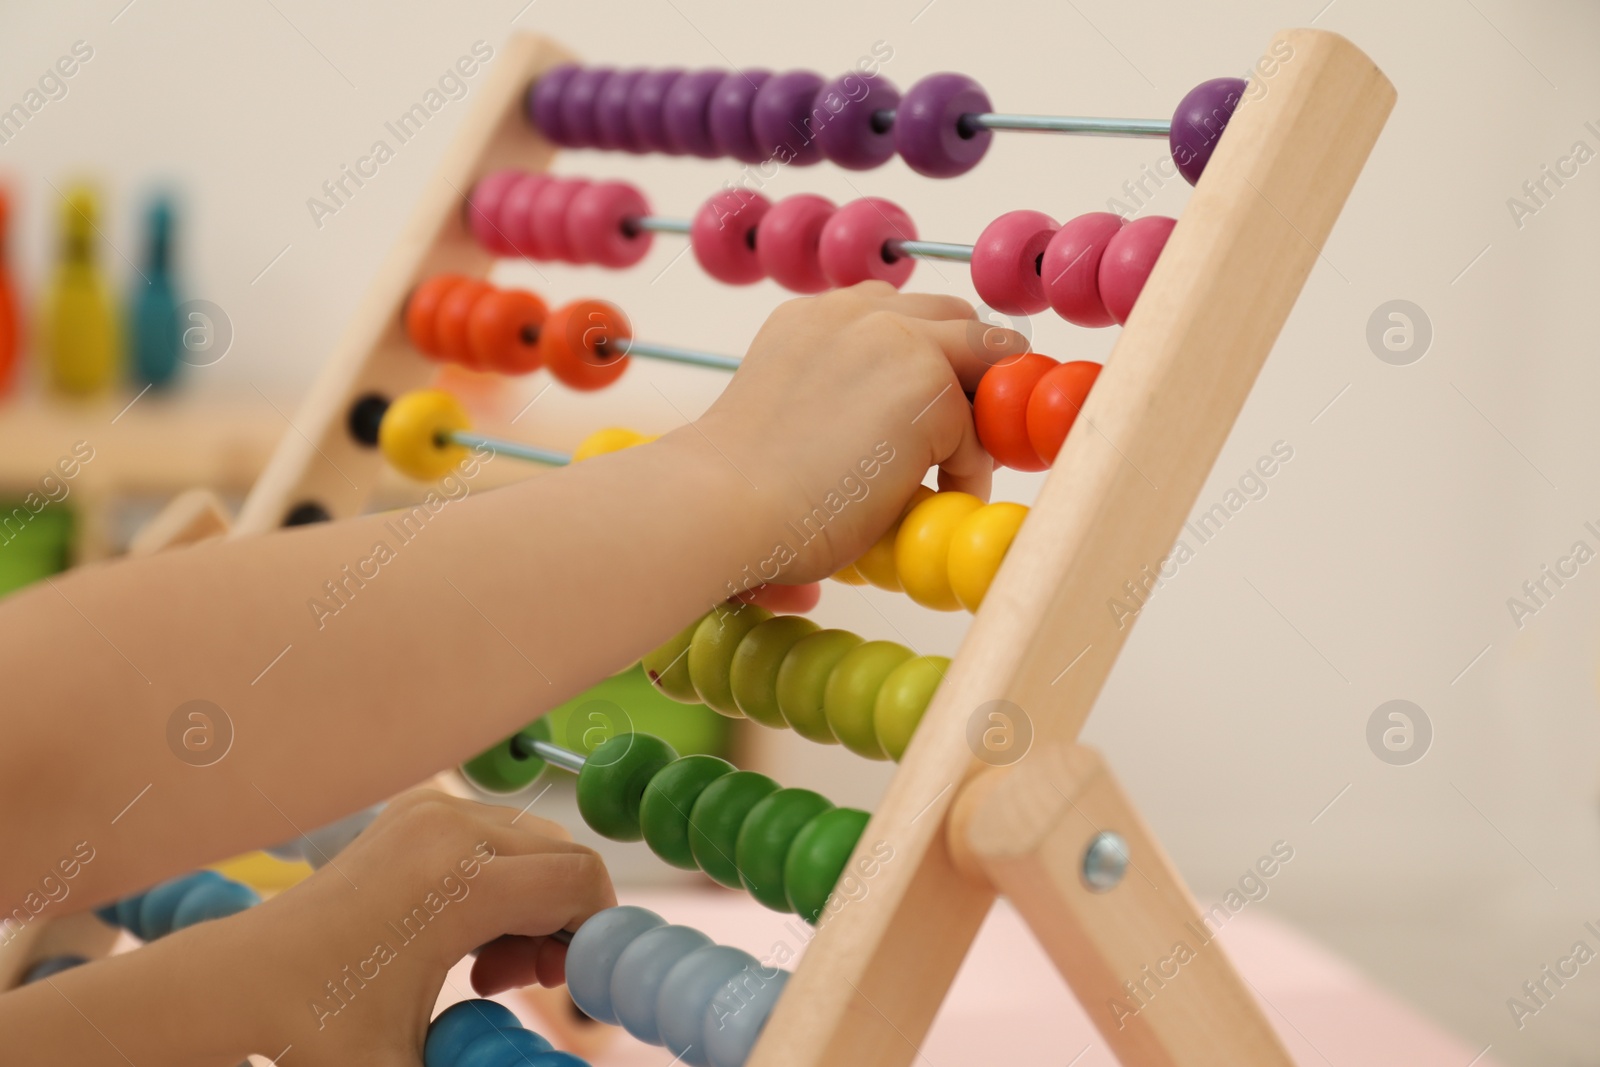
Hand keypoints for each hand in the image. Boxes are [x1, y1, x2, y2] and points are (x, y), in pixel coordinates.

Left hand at [237, 790, 613, 1063]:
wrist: (237, 985)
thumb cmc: (318, 1034)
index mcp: (461, 881)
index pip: (582, 881)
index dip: (594, 938)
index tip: (561, 987)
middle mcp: (451, 827)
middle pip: (564, 861)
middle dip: (562, 926)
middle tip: (516, 983)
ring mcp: (431, 810)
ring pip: (536, 848)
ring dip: (533, 906)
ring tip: (484, 967)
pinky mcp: (415, 810)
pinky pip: (498, 837)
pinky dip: (502, 882)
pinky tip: (460, 934)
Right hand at [691, 282, 1026, 583]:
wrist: (724, 501)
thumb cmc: (740, 487)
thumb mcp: (790, 411)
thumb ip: (840, 395)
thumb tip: (884, 445)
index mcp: (816, 317)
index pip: (900, 312)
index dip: (924, 358)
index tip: (919, 409)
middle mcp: (858, 312)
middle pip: (957, 320)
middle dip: (966, 373)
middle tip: (955, 438)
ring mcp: (899, 341)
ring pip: (985, 359)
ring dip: (977, 413)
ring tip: (952, 472)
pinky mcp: (929, 388)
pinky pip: (976, 434)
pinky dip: (964, 472)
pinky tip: (926, 503)